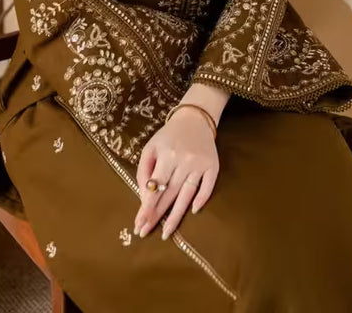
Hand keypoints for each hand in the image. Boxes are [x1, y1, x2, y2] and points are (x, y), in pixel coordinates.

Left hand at [134, 106, 218, 239]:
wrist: (195, 119)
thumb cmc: (169, 136)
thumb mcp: (151, 147)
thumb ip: (144, 171)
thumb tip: (144, 197)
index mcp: (167, 154)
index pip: (155, 186)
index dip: (147, 206)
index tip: (139, 223)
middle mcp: (184, 160)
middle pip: (169, 194)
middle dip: (157, 215)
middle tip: (146, 232)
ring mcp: (200, 164)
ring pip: (187, 194)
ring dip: (176, 216)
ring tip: (166, 233)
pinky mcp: (213, 166)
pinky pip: (207, 186)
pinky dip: (202, 199)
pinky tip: (193, 212)